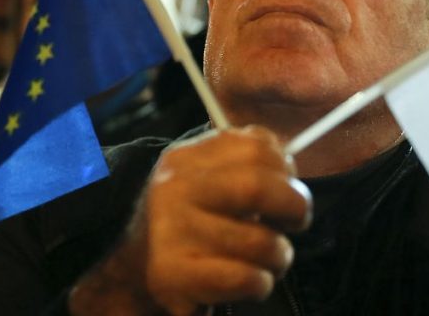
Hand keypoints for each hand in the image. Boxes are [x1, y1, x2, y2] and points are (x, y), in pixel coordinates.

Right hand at [69, 125, 311, 315]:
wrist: (133, 265)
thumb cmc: (190, 220)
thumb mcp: (205, 177)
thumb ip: (244, 163)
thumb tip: (290, 167)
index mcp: (188, 158)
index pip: (256, 145)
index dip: (286, 169)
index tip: (289, 188)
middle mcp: (175, 189)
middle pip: (256, 187)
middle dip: (294, 207)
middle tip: (296, 221)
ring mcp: (172, 231)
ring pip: (259, 241)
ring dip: (280, 255)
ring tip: (272, 258)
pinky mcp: (175, 274)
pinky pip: (243, 277)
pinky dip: (261, 283)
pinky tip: (254, 280)